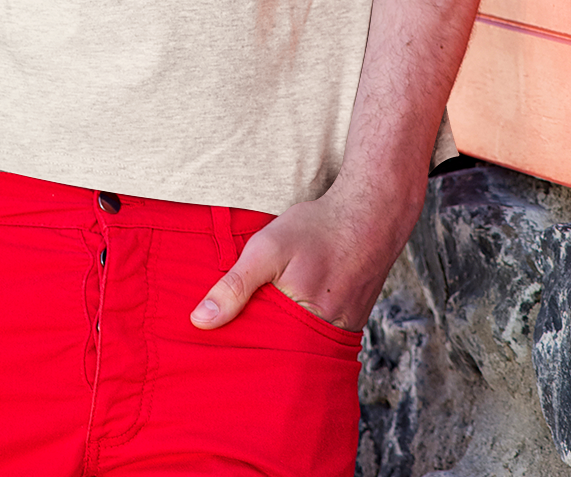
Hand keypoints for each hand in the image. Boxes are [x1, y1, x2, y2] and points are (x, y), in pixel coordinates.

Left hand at [189, 171, 422, 331]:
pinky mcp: (349, 326)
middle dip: (256, 347)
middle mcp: (323, 340)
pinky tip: (286, 313)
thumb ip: (235, 286)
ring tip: (256, 325)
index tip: (213, 346)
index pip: (258, 353)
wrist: (370, 215)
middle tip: (230, 339)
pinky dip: (299, 328)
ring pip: (297, 347)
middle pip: (278, 355)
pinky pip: (317, 337)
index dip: (235, 348)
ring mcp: (340, 335)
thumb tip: (199, 322)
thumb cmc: (318, 229)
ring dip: (278, 338)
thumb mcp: (267, 248)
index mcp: (299, 326)